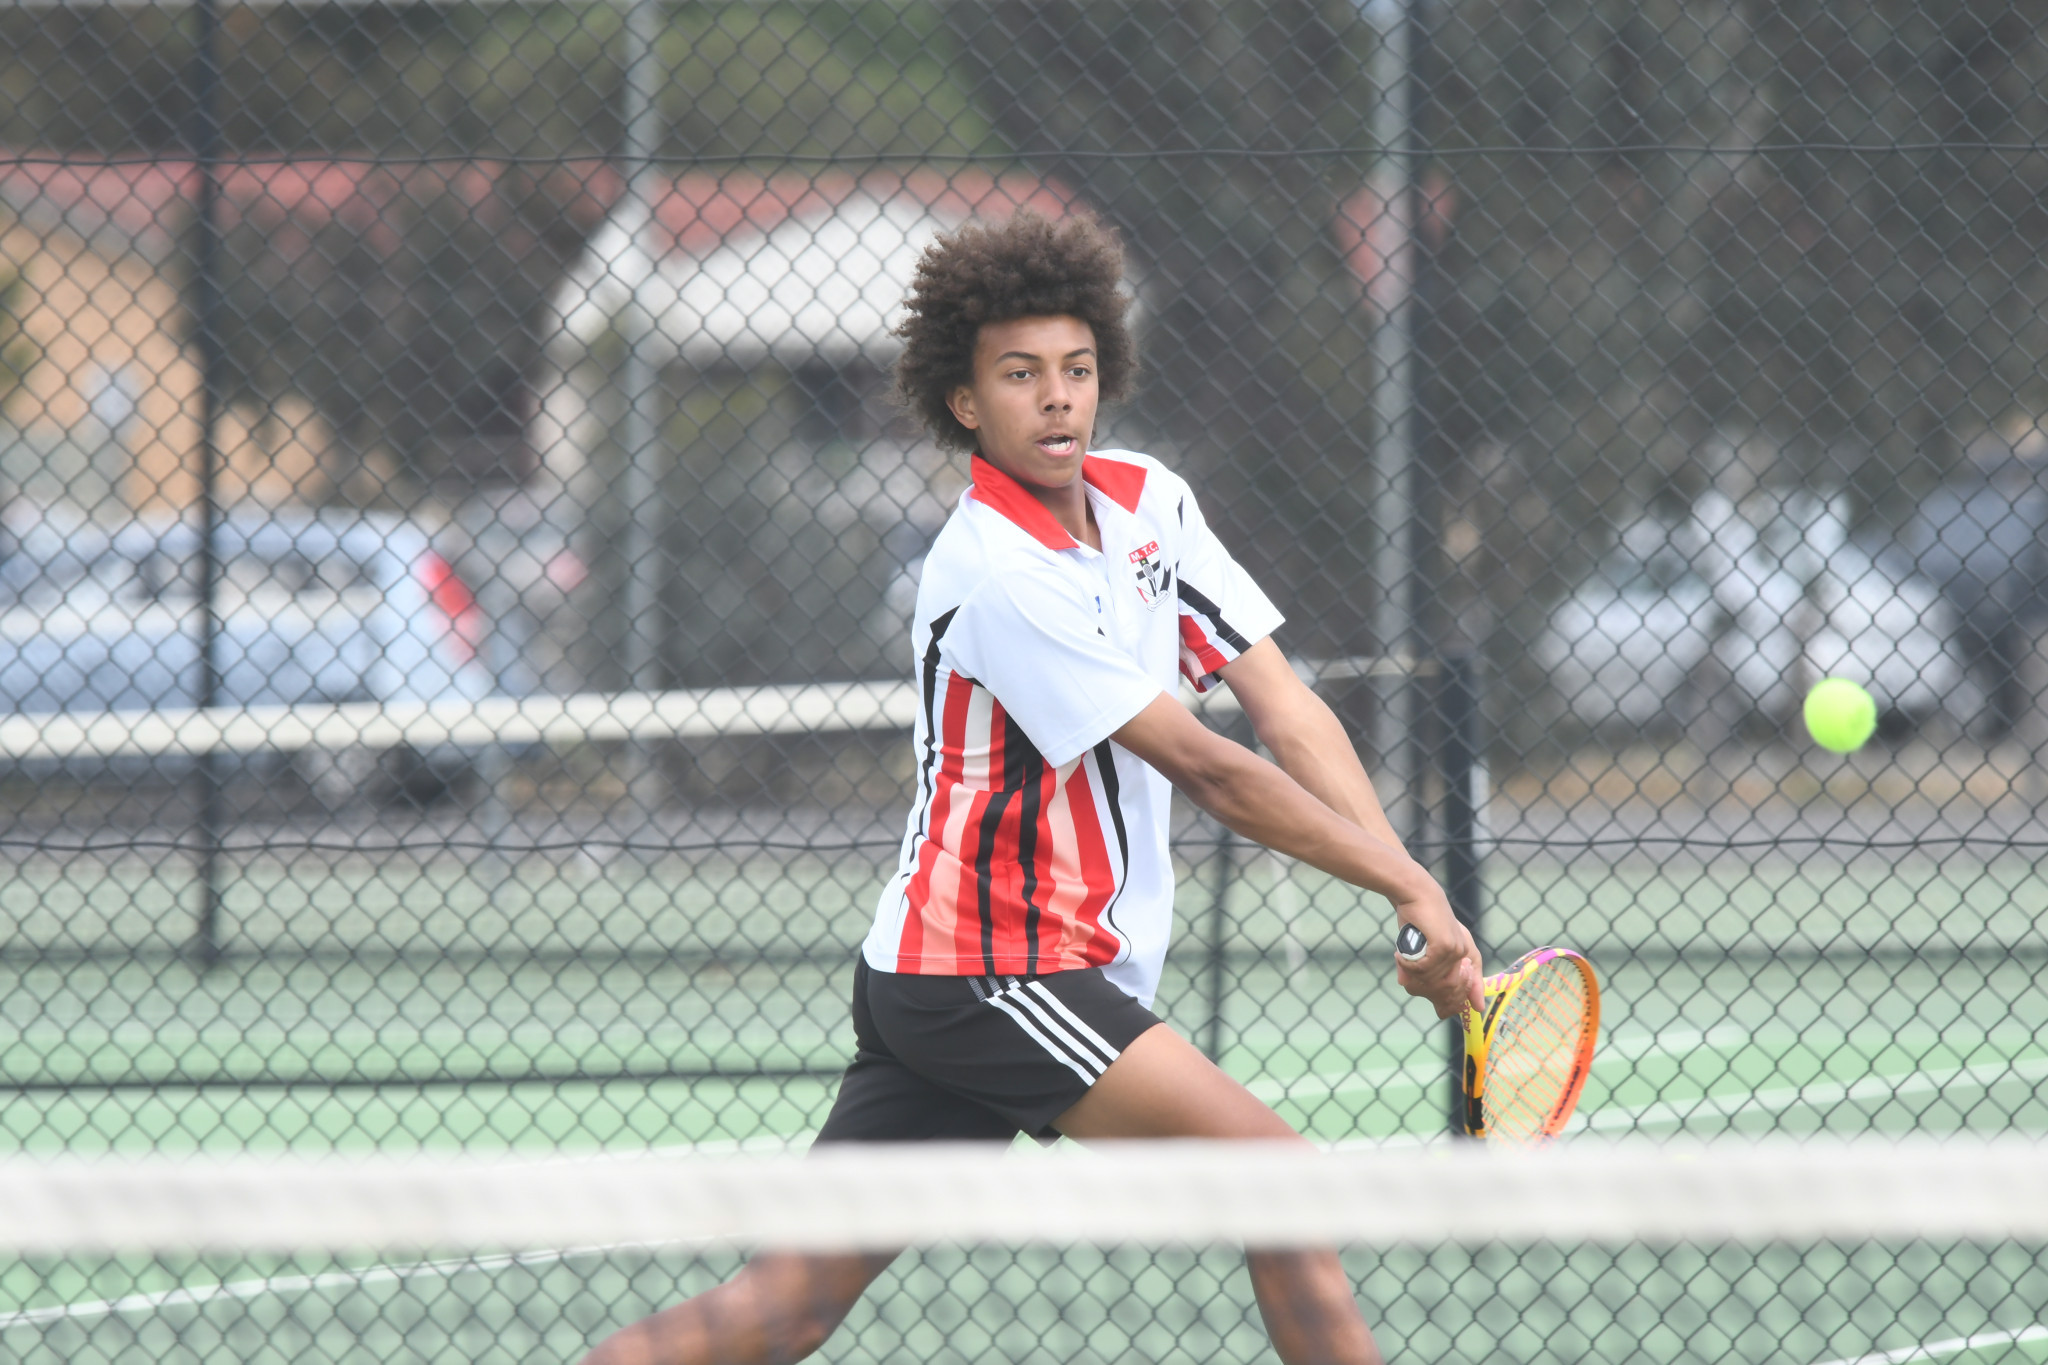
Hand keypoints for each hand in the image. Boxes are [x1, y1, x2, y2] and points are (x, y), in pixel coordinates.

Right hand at [1389, 868, 1483, 1018]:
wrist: (1416, 893)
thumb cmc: (1419, 919)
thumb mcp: (1426, 947)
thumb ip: (1426, 970)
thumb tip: (1417, 995)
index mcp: (1467, 954)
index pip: (1468, 990)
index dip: (1454, 1004)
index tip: (1442, 1012)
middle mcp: (1465, 954)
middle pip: (1448, 992)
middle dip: (1426, 991)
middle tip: (1409, 980)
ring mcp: (1457, 951)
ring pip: (1433, 982)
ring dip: (1413, 976)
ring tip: (1401, 961)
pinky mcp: (1445, 946)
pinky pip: (1424, 970)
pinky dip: (1408, 965)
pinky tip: (1400, 954)